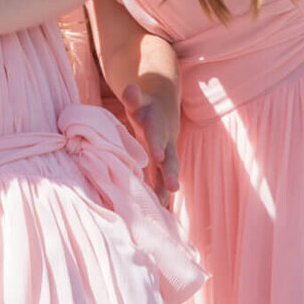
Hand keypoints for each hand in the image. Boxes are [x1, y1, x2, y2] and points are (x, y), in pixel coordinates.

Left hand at [120, 80, 179, 206]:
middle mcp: (165, 143)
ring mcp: (165, 157)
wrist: (162, 109)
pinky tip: (158, 213)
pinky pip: (161, 183)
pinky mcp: (161, 167)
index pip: (157, 134)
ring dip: (165, 189)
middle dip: (169, 173)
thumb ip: (134, 97)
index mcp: (158, 126)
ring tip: (163, 206)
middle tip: (173, 188)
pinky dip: (160, 196)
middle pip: (170, 159)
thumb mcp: (139, 99)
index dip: (157, 144)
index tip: (158, 156)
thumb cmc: (145, 106)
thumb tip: (130, 89)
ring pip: (167, 174)